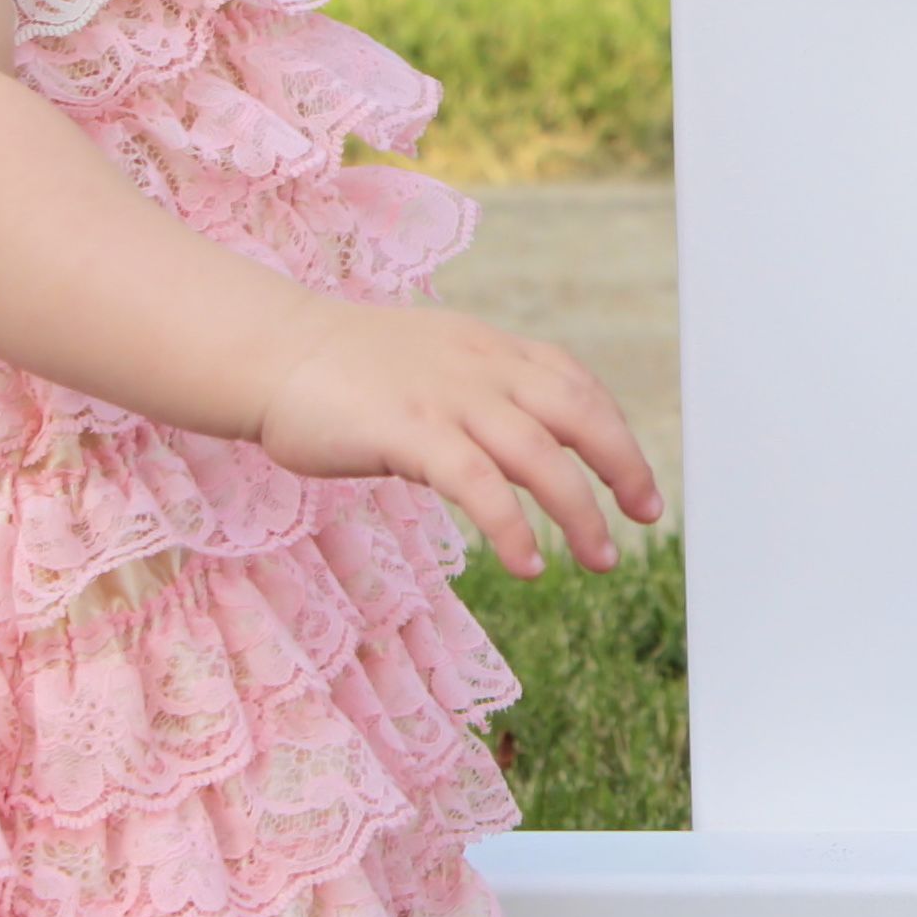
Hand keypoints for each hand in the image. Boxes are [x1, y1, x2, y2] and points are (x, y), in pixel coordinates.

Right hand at [248, 299, 663, 576]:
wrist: (271, 351)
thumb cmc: (345, 371)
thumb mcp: (433, 369)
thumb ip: (480, 399)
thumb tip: (521, 453)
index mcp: (491, 351)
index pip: (577, 387)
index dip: (616, 434)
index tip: (637, 483)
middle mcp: (482, 368)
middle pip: (580, 414)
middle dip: (624, 466)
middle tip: (645, 517)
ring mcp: (447, 397)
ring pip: (539, 455)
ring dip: (578, 512)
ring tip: (599, 558)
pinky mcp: (409, 430)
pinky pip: (478, 484)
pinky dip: (512, 527)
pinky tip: (528, 565)